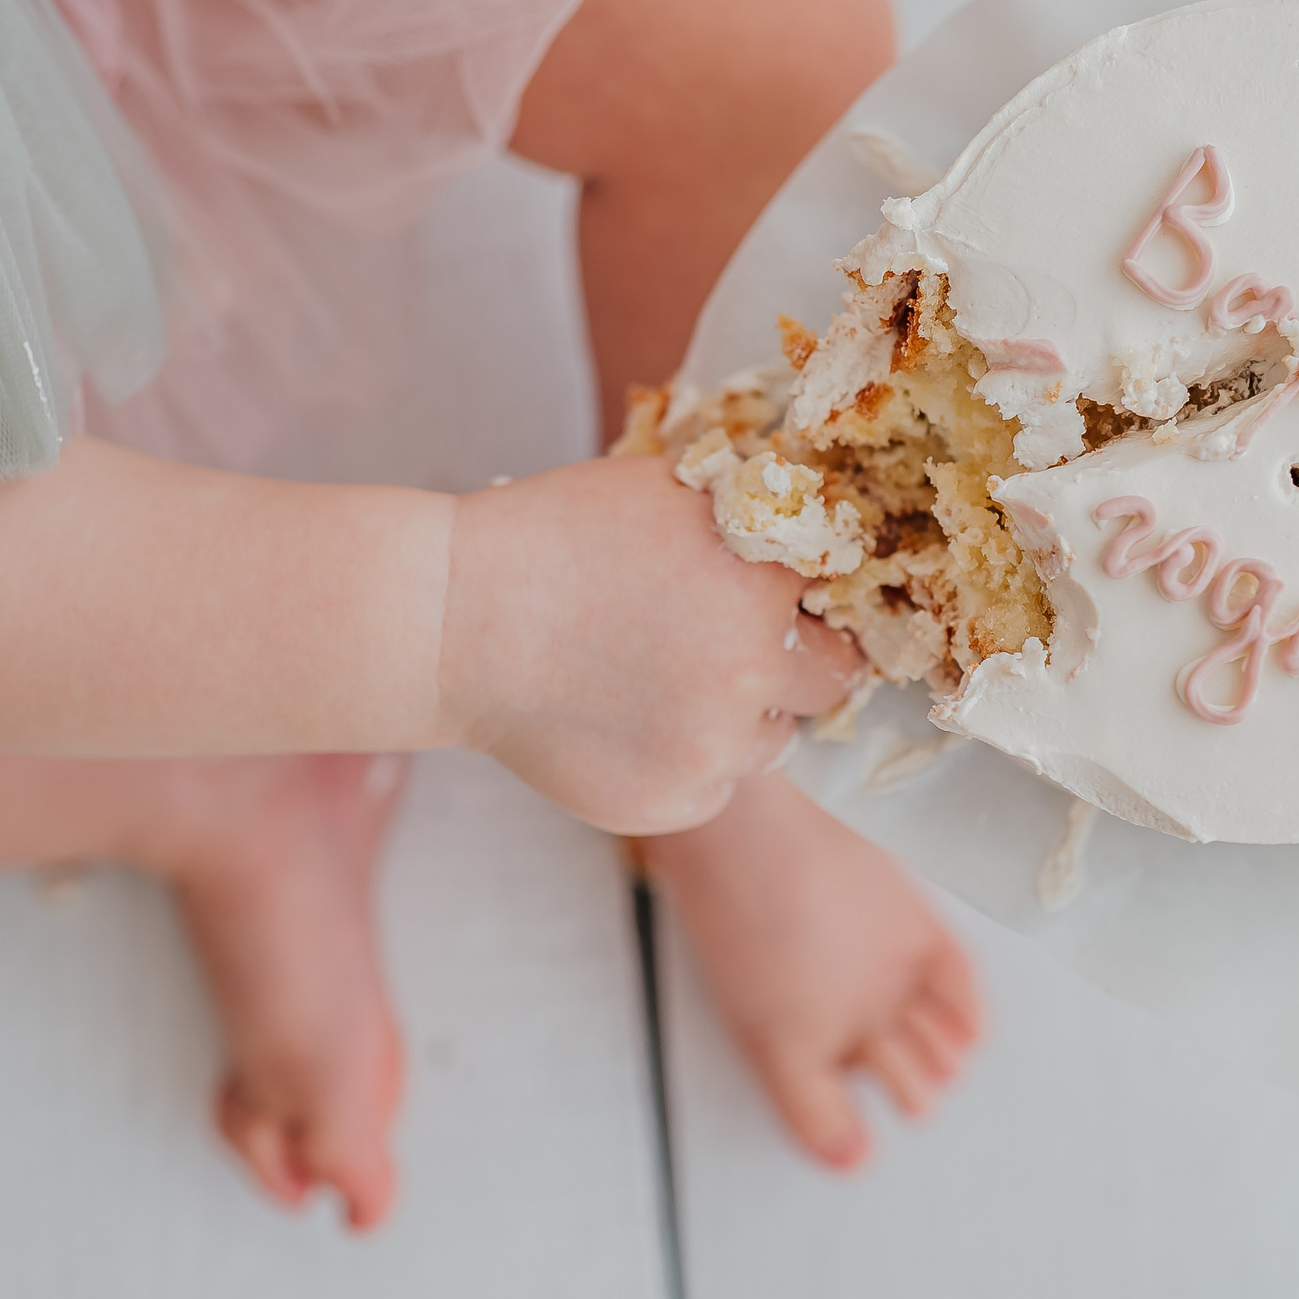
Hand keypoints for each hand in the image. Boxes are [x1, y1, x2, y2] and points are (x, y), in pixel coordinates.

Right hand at [439, 455, 862, 834]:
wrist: (455, 624)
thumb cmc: (556, 539)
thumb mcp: (669, 493)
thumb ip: (756, 518)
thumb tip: (823, 526)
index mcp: (762, 589)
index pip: (843, 605)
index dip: (812, 601)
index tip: (787, 600)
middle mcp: (749, 676)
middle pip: (829, 683)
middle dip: (793, 661)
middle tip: (732, 643)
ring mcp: (710, 751)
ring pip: (769, 740)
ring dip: (740, 716)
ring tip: (663, 679)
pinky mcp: (669, 805)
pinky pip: (713, 786)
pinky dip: (686, 760)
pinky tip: (628, 719)